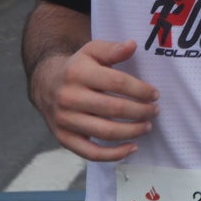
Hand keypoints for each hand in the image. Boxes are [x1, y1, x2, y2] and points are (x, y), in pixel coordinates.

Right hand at [27, 39, 158, 160]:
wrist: (45, 83)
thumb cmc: (78, 67)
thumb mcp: (92, 51)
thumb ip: (112, 49)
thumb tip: (132, 45)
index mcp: (78, 74)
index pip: (118, 83)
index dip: (141, 90)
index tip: (155, 94)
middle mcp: (69, 98)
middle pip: (114, 109)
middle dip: (141, 111)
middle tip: (155, 111)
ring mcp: (65, 120)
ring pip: (105, 132)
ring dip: (132, 131)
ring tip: (147, 126)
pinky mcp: (63, 138)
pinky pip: (90, 152)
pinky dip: (113, 155)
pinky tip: (132, 147)